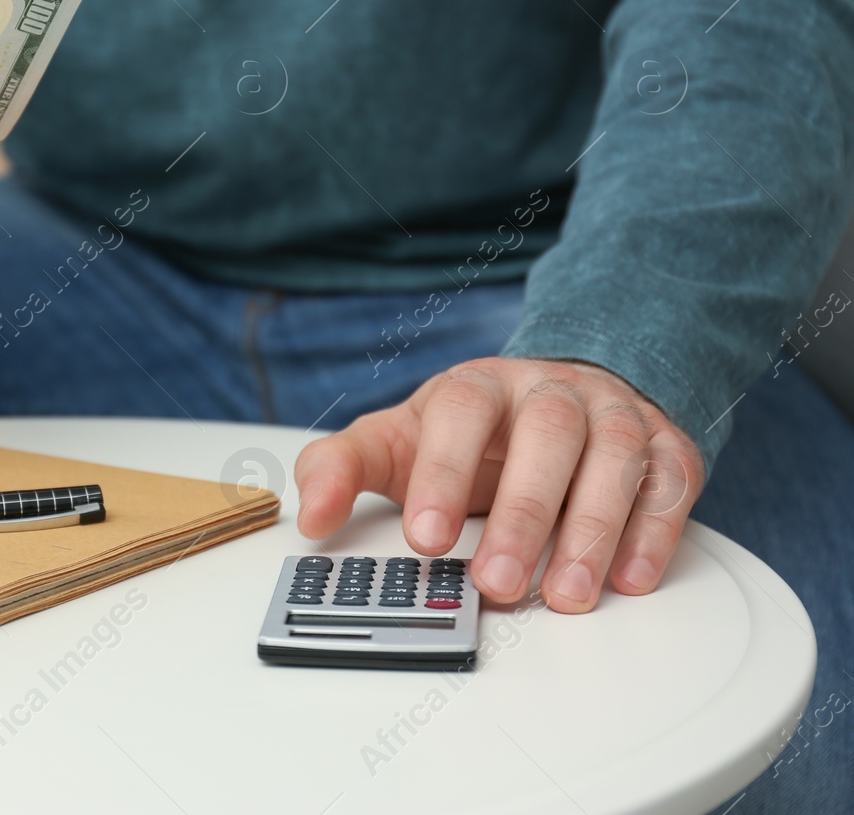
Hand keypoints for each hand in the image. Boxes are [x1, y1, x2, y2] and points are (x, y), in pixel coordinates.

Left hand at [294, 357, 704, 612]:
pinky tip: (629, 579)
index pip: (462, 414)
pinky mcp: (666, 446)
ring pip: (616, 458)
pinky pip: (670, 482)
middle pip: (547, 436)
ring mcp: (614, 415)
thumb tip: (311, 518)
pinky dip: (655, 531)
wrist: (559, 394)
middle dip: (522, 515)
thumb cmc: (471, 432)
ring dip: (593, 531)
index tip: (425, 539)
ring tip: (565, 595)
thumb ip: (342, 469)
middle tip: (495, 586)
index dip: (443, 472)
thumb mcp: (398, 441)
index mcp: (479, 386)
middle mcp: (551, 392)